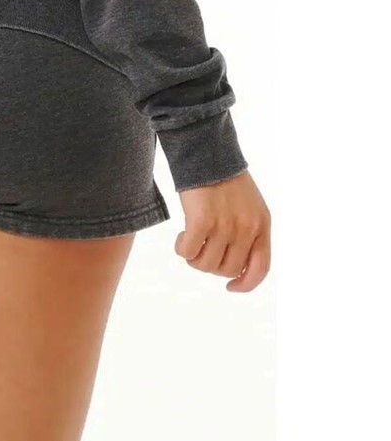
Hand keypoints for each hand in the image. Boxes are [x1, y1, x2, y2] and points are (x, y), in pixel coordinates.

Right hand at [175, 170, 270, 291]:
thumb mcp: (248, 207)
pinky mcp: (201, 221)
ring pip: (205, 265)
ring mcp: (224, 225)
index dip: (245, 284)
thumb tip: (234, 267)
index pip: (260, 269)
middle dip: (211, 265)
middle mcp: (246, 228)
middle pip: (227, 270)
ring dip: (193, 258)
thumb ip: (247, 233)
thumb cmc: (223, 180)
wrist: (207, 153)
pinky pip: (187, 252)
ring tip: (190, 239)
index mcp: (261, 225)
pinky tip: (180, 236)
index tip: (230, 287)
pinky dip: (181, 248)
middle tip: (202, 249)